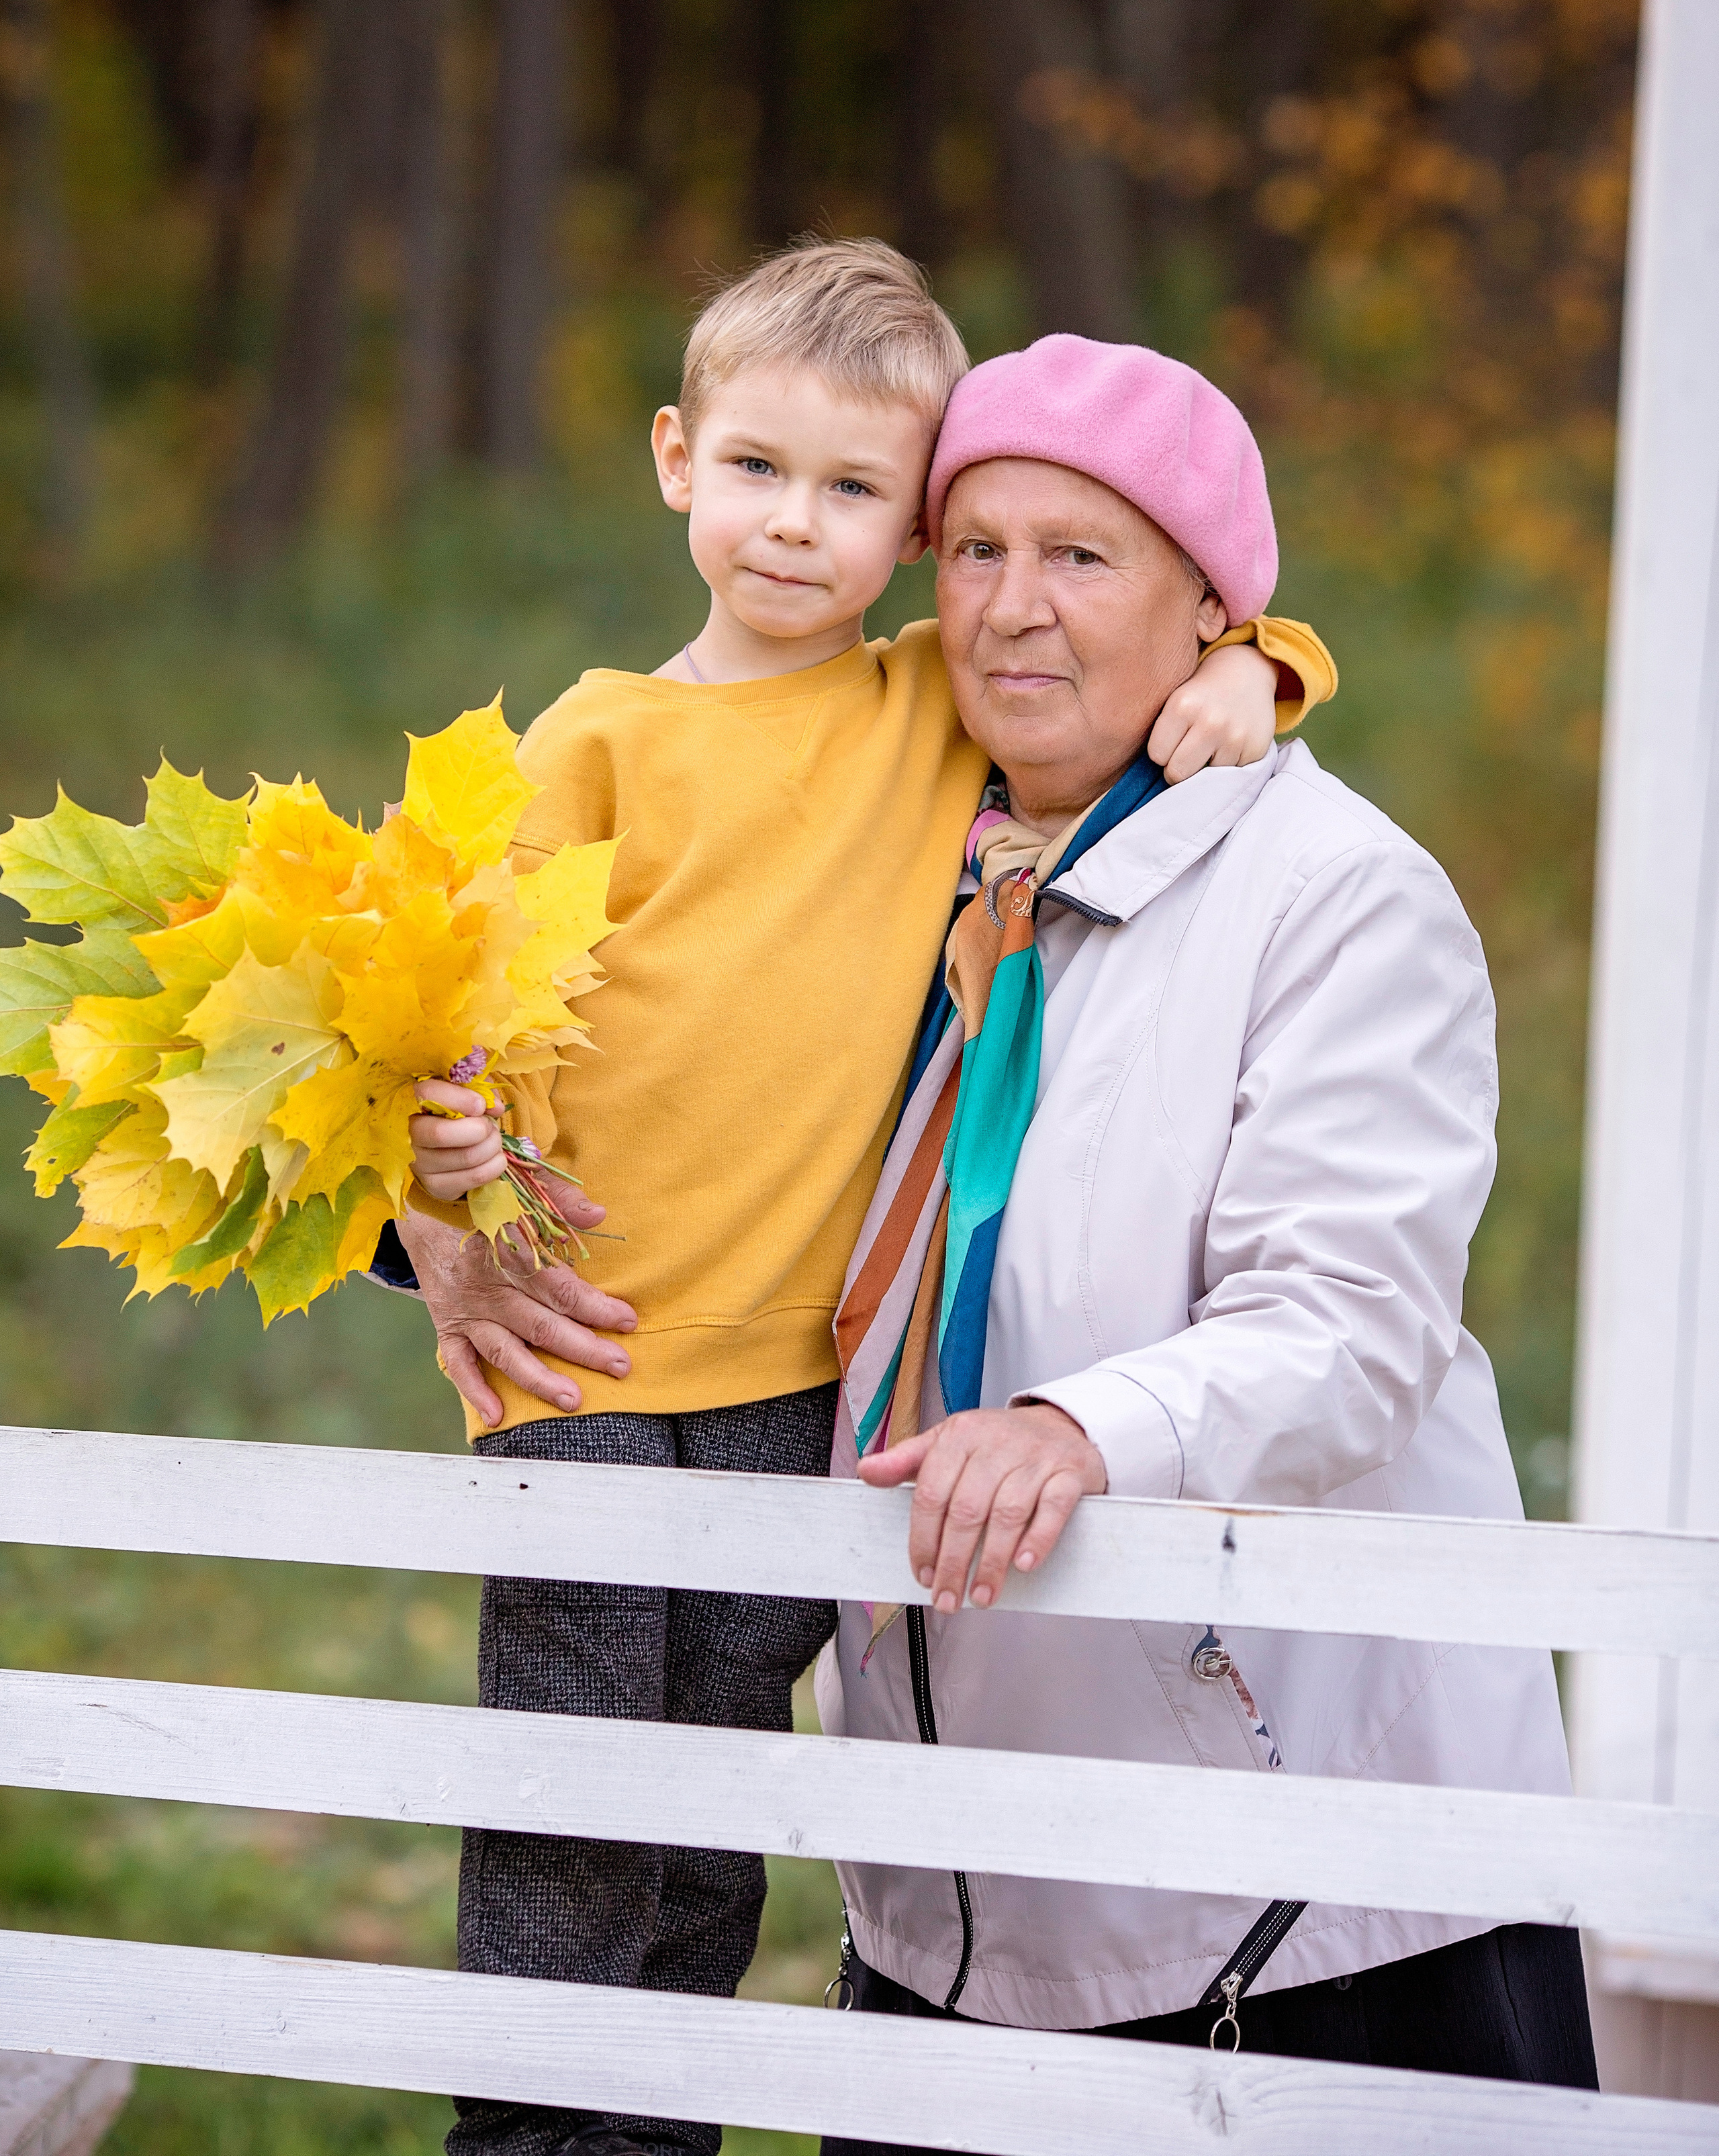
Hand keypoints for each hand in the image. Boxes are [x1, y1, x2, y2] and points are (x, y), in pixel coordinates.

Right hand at [397, 1206, 636, 1426]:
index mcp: (509, 1249)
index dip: (594, 1306)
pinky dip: (475, 1390)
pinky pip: (459, 1363)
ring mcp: (465, 1309)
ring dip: (540, 1378)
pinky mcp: (447, 1324)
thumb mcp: (521, 1187)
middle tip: (621, 1366)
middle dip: (584, 1349)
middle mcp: (487, 1285)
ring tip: (574, 1400)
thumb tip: (599, 1216)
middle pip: (540, 1325)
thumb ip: (561, 1201)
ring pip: (506, 1351)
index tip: (627, 1320)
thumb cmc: (486, 1197)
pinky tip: (498, 1415)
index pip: (558, 1286)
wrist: (421, 1205)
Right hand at [410, 1079, 505, 1200]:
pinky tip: (494, 1157)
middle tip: (490, 1126)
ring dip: (492, 1145)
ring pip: (466, 1156)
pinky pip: (475, 1177)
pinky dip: (495, 1165)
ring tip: (493, 1139)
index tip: (481, 1105)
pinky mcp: (436, 1186)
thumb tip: (495, 1107)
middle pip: (441, 1133)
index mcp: (411, 1102)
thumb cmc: (453, 1113)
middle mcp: (408, 1136)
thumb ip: (479, 1091)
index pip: (428, 1095)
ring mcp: (420, 1165)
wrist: (440, 1149)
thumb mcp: (463, 1093)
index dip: (460, 1099)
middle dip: (479, 1128)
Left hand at [857, 1402, 1106, 1612]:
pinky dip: (1038, 1539)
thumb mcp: (948, 1443)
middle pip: (967, 1510)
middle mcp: (997, 1443)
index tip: (922, 1574)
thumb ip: (907, 1461)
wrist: (1058, 1426)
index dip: (923, 1540)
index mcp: (960, 1436)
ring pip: (1008, 1513)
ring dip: (992, 1563)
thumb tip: (866, 1471)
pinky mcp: (1069, 1472)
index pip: (932, 1493)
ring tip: (982, 1596)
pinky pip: (1053, 1507)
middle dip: (953, 1562)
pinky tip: (1023, 1565)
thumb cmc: (996, 1443)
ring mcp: (1035, 1457)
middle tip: (948, 1598)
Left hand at [1147, 640, 1277, 782]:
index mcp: (1182, 705)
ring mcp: (1235, 737)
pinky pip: (1229, 776)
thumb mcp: (1175, 697)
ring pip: (1204, 778)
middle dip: (1178, 767)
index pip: (1156, 755)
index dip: (1162, 751)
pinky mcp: (1255, 749)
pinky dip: (1227, 766)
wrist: (1249, 671)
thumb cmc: (1201, 690)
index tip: (1170, 742)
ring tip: (1211, 744)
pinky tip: (1229, 745)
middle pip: (1177, 773)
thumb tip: (1140, 777)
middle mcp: (1210, 722)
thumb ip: (1160, 729)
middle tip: (1185, 753)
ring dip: (1205, 767)